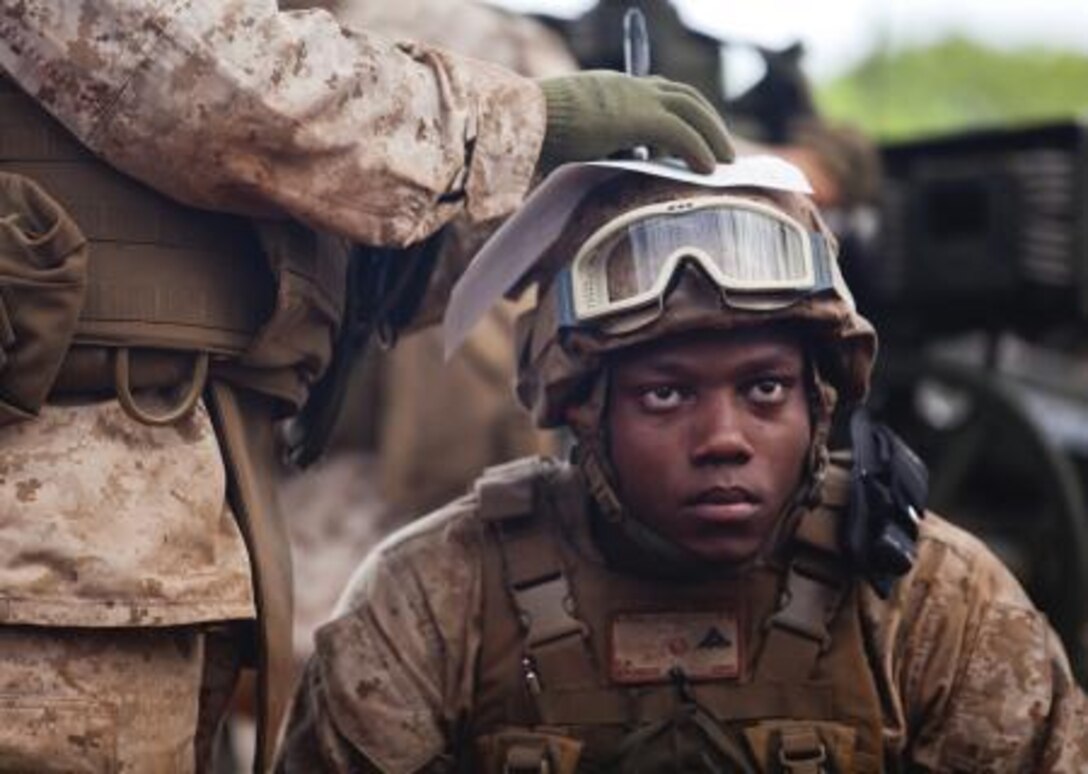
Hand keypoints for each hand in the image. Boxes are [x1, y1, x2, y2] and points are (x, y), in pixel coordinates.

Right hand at [537, 71, 734, 173]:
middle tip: (721, 148)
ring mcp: (636, 98)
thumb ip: (603, 146)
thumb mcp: (577, 138)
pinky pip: (681, 134)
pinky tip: (709, 169)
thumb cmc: (538, 135)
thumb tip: (620, 168)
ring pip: (691, 110)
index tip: (696, 132)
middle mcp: (630, 86)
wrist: (524, 120)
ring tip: (724, 161)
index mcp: (614, 88)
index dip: (683, 111)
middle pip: (684, 96)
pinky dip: (699, 150)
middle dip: (708, 120)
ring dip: (713, 135)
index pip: (659, 92)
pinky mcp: (639, 117)